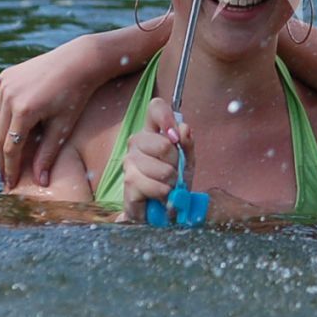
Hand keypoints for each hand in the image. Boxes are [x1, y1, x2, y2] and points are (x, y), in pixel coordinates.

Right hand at [0, 35, 109, 190]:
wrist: (79, 61)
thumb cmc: (76, 95)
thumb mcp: (63, 126)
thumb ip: (48, 154)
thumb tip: (40, 182)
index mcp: (24, 110)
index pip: (11, 148)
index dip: (10, 169)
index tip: (10, 184)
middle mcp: (9, 96)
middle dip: (2, 159)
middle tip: (5, 177)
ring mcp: (4, 84)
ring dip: (0, 140)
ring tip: (7, 157)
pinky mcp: (4, 77)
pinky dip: (1, 120)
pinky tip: (9, 132)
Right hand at [118, 96, 190, 222]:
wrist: (161, 209)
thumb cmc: (173, 181)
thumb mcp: (187, 161)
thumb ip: (187, 144)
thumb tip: (183, 129)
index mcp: (153, 131)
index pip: (155, 107)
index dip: (167, 117)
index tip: (175, 136)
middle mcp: (137, 142)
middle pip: (163, 144)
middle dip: (177, 163)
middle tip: (175, 172)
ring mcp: (130, 161)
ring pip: (162, 169)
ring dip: (172, 182)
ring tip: (169, 186)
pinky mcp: (129, 182)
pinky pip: (155, 186)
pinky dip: (165, 194)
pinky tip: (162, 196)